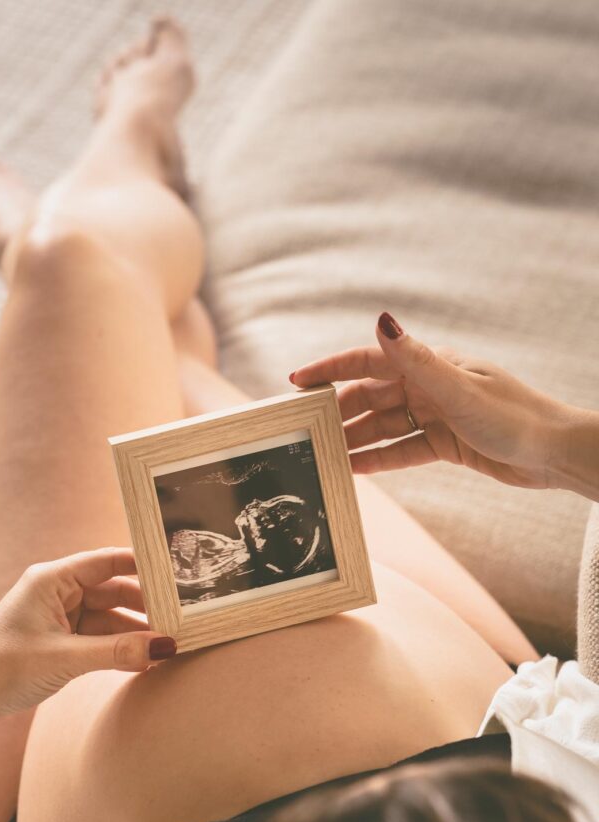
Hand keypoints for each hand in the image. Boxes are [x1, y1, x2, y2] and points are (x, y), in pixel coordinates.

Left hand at [0, 548, 176, 721]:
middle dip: (146, 606)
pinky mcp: (61, 641)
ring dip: (136, 632)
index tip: (176, 572)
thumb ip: (118, 652)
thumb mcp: (66, 659)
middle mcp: (57, 592)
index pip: (107, 562)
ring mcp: (60, 617)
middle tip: (182, 618)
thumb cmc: (5, 668)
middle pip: (114, 591)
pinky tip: (147, 659)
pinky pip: (100, 639)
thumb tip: (164, 647)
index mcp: (52, 580)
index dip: (143, 565)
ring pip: (110, 618)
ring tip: (171, 643)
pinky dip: (121, 648)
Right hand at [290, 312, 578, 491]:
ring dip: (355, 438)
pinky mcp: (446, 443)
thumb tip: (380, 322)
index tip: (296, 381)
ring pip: (383, 425)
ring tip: (322, 454)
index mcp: (431, 365)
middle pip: (371, 396)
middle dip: (337, 411)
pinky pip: (403, 449)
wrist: (555, 454)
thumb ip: (416, 360)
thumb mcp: (459, 390)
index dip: (331, 368)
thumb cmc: (515, 417)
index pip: (369, 361)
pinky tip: (355, 469)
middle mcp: (430, 386)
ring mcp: (436, 415)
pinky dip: (379, 459)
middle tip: (304, 430)